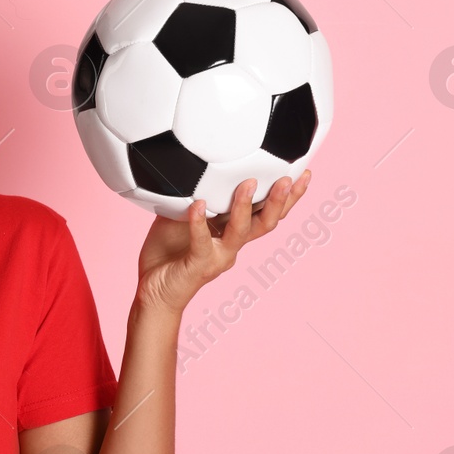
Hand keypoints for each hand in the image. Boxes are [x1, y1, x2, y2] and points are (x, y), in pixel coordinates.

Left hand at [134, 170, 311, 314]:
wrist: (152, 292)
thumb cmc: (166, 253)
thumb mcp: (180, 216)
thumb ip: (192, 194)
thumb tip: (188, 162)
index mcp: (232, 233)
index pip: (265, 212)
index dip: (287, 196)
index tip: (302, 172)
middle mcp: (232, 245)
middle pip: (266, 222)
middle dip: (280, 201)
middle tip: (289, 178)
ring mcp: (218, 257)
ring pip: (241, 231)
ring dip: (245, 207)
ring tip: (248, 184)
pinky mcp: (199, 265)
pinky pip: (202, 242)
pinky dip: (199, 223)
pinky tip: (197, 205)